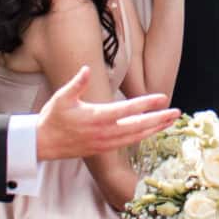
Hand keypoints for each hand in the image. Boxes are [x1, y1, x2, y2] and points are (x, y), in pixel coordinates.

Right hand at [37, 68, 177, 161]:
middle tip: (177, 112)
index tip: (162, 98)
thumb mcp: (61, 97)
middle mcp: (104, 132)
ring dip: (154, 129)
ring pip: (136, 138)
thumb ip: (77, 83)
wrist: (42, 144)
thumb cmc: (52, 118)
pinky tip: (151, 132)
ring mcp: (105, 143)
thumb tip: (86, 69)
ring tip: (170, 122)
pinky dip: (142, 137)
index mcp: (96, 117)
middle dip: (159, 119)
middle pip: (138, 127)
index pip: (127, 110)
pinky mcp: (103, 149)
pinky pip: (127, 144)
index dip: (146, 103)